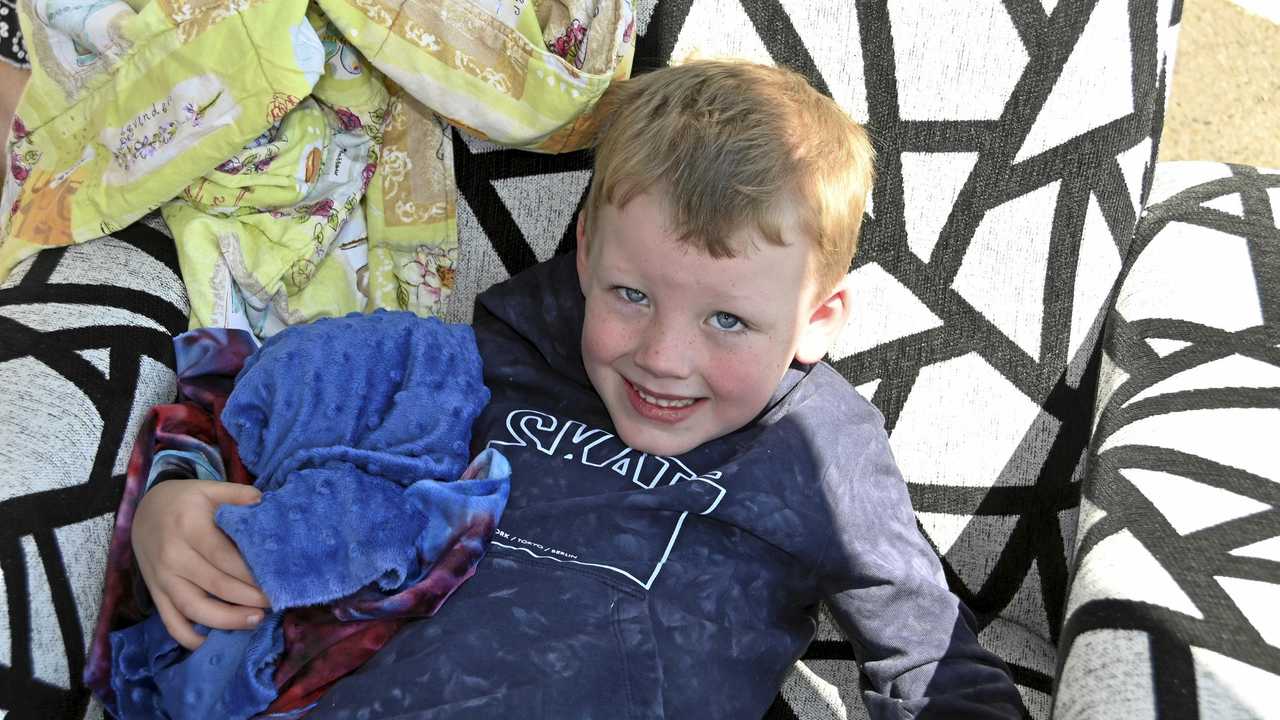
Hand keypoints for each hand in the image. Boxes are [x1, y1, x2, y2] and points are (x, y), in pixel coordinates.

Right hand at [132, 479, 270, 649]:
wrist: (142, 510)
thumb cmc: (183, 500)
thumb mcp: (208, 488)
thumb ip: (236, 493)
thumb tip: (264, 501)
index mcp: (189, 528)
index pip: (224, 557)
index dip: (250, 574)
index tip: (275, 583)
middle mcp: (173, 557)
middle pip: (214, 586)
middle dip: (247, 599)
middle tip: (274, 604)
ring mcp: (162, 579)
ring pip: (193, 609)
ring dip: (226, 620)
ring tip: (255, 620)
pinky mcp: (156, 594)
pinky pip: (171, 622)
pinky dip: (190, 638)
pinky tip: (215, 642)